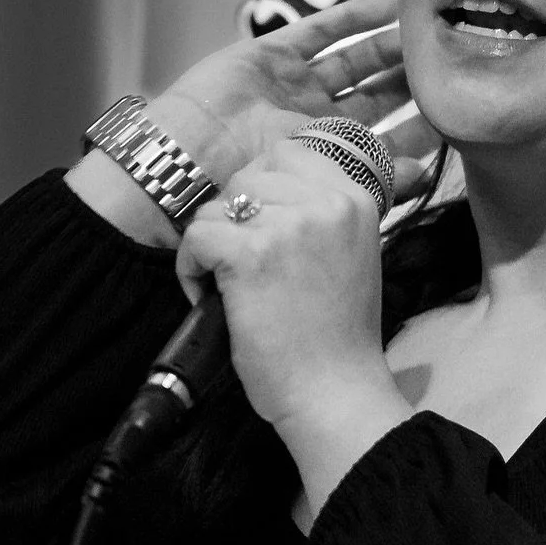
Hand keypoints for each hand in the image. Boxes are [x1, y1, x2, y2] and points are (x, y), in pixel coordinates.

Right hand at [152, 0, 440, 201]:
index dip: (416, 130)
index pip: (382, 141)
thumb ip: (372, 180)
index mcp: (321, 160)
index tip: (455, 117)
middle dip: (411, 84)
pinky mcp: (271, 54)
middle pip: (375, 97)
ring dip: (390, 48)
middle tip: (448, 67)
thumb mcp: (315, 188)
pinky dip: (355, 17)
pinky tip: (389, 8)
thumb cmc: (241, 191)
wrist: (181, 168)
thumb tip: (427, 175)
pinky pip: (320, 30)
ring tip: (427, 34)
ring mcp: (292, 86)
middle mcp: (311, 122)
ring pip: (354, 61)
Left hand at [178, 139, 403, 436]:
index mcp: (354, 198)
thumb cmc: (339, 335)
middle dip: (234, 218)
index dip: (261, 188)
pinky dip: (191, 269)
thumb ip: (321, 214)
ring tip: (227, 286)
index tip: (261, 229)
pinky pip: (197, 236)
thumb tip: (269, 186)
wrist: (334, 390)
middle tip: (242, 264)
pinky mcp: (250, 254)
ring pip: (217, 206)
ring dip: (212, 245)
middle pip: (247, 176)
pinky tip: (210, 297)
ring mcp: (288, 226)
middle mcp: (325, 203)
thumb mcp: (353, 253)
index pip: (287, 153)